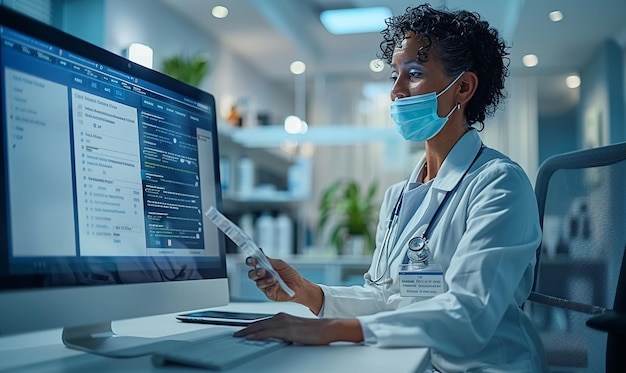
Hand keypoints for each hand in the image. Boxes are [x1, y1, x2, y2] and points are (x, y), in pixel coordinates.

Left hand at [233, 313, 362, 345]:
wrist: (326, 328)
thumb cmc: (314, 331)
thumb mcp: (295, 331)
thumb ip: (285, 333)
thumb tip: (277, 339)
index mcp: (283, 317)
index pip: (263, 322)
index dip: (252, 326)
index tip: (243, 330)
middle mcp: (281, 317)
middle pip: (259, 323)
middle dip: (246, 328)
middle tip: (236, 333)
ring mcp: (283, 323)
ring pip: (260, 326)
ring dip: (248, 331)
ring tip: (239, 335)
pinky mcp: (286, 330)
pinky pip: (267, 332)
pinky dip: (257, 335)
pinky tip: (250, 337)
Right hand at [245, 255, 301, 301]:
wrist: (299, 285)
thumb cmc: (290, 274)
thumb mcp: (281, 264)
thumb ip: (270, 260)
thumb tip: (260, 252)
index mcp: (263, 267)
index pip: (253, 264)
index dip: (250, 261)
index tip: (253, 260)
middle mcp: (262, 277)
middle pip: (252, 275)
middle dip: (256, 272)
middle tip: (262, 271)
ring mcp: (265, 286)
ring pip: (259, 284)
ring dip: (266, 280)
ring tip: (274, 279)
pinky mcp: (270, 294)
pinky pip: (267, 291)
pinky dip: (272, 288)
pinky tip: (277, 286)